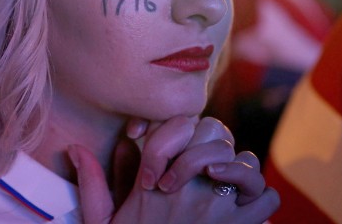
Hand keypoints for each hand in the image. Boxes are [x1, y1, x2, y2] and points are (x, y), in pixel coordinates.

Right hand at [69, 116, 279, 222]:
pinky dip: (260, 199)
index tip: (176, 147)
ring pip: (244, 161)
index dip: (180, 130)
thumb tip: (75, 148)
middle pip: (215, 133)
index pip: (177, 126)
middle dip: (210, 143)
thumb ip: (92, 183)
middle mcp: (187, 189)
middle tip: (202, 163)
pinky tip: (243, 206)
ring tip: (223, 184)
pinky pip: (266, 197)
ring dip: (237, 170)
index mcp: (154, 183)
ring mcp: (217, 209)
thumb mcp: (102, 221)